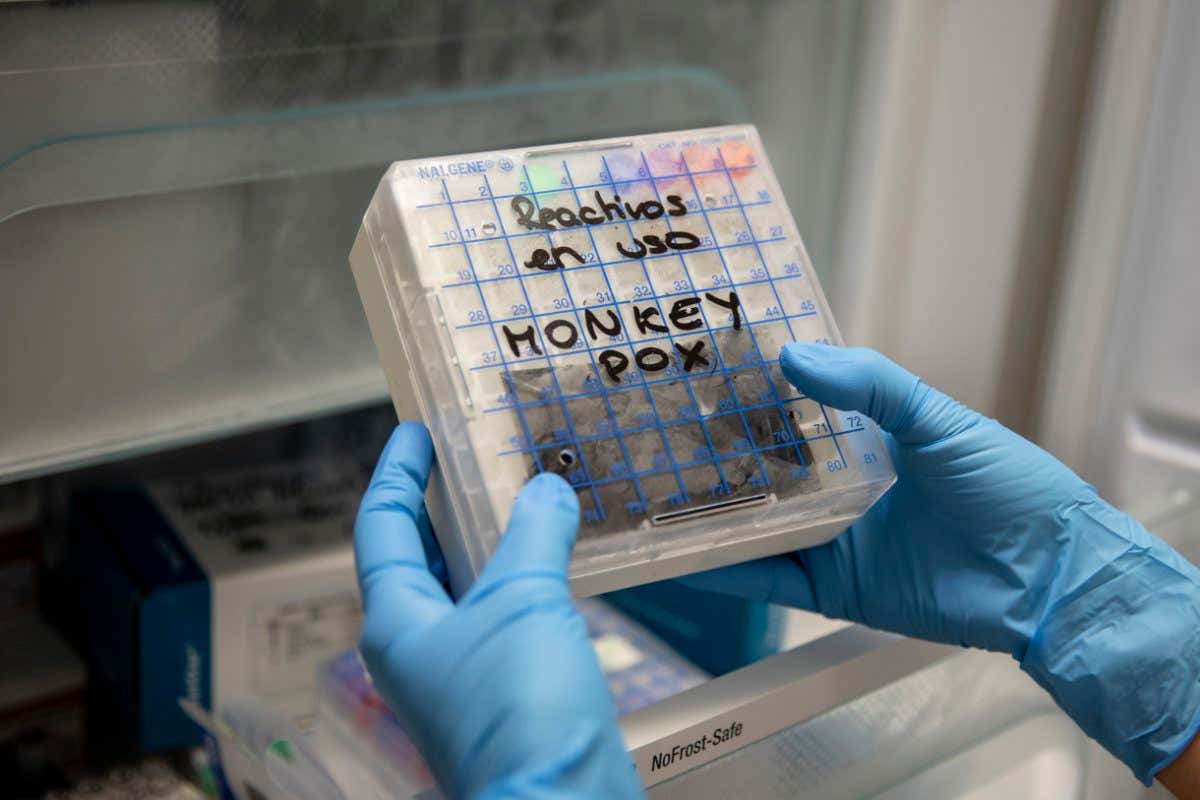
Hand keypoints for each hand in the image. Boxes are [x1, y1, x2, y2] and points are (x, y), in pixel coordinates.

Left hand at [355, 423, 643, 798]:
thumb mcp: (522, 602)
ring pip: (468, 589)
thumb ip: (533, 536)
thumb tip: (544, 488)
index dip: (396, 474)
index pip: (382, 528)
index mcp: (397, 622)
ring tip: (523, 498)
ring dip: (491, 542)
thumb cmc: (518, 707)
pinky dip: (528, 580)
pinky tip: (559, 563)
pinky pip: (509, 618)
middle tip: (471, 458)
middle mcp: (421, 649)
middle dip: (441, 506)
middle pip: (419, 559)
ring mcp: (464, 675)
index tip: (414, 431)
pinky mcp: (509, 694)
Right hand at [682, 344, 1199, 785]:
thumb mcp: (938, 419)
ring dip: (710, 513)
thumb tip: (792, 356)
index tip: (703, 372)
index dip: (754, 396)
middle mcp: (844, 491)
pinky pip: (768, 580)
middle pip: (768, 470)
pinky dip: (724, 571)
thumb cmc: (1010, 488)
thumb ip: (870, 384)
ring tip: (653, 492)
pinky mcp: (833, 590)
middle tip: (658, 432)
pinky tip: (680, 556)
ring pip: (757, 525)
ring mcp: (835, 541)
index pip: (797, 414)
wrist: (1048, 578)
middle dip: (718, 455)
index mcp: (869, 443)